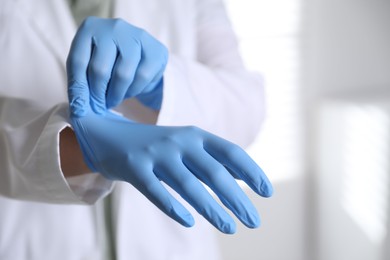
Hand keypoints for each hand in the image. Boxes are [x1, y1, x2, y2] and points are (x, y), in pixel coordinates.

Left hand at [67, 17, 167, 115]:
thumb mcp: (88, 67)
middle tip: (100, 107)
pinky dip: (133, 90)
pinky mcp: (156, 50)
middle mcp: (114, 27)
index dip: (78, 89)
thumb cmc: (108, 61)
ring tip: (113, 99)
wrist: (140, 55)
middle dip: (98, 95)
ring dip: (116, 94)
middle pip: (100, 69)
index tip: (80, 109)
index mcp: (90, 28)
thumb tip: (79, 109)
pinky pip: (141, 77)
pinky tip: (128, 90)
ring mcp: (137, 36)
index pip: (78, 62)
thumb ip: (80, 84)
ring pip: (122, 75)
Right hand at [70, 110, 272, 233]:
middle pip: (214, 172)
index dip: (252, 172)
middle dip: (236, 199)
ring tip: (230, 228)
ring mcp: (156, 154)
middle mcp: (179, 141)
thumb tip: (246, 178)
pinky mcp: (134, 167)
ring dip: (212, 209)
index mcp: (196, 135)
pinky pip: (156, 192)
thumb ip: (213, 160)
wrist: (109, 135)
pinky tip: (189, 222)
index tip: (267, 193)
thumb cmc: (158, 146)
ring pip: (188, 185)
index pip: (231, 152)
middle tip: (254, 222)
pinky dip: (173, 208)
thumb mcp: (187, 146)